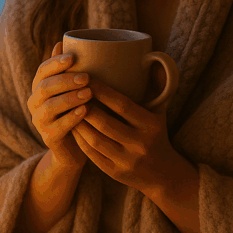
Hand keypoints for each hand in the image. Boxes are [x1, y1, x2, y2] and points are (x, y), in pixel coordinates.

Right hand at [26, 41, 93, 169]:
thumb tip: (62, 42)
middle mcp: (34, 103)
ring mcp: (39, 121)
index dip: (55, 63)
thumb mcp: (72, 89)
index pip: (42, 70)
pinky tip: (85, 111)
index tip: (73, 57)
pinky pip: (57, 127)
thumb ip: (67, 69)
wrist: (74, 148)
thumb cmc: (76, 111)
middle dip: (65, 80)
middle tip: (86, 77)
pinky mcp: (47, 138)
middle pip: (44, 87)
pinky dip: (71, 118)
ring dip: (69, 98)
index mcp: (39, 87)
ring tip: (89, 94)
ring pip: (49, 107)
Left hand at [71, 77, 177, 195]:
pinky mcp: (115, 173)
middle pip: (105, 123)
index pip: (122, 105)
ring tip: (68, 108)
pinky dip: (80, 139)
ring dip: (79, 123)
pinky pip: (92, 154)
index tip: (87, 78)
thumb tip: (151, 57)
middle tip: (72, 91)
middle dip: (85, 106)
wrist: (164, 175)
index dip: (103, 91)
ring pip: (95, 140)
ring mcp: (127, 161)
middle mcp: (140, 144)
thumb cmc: (157, 134)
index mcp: (151, 125)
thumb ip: (156, 85)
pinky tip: (72, 126)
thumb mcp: (160, 111)